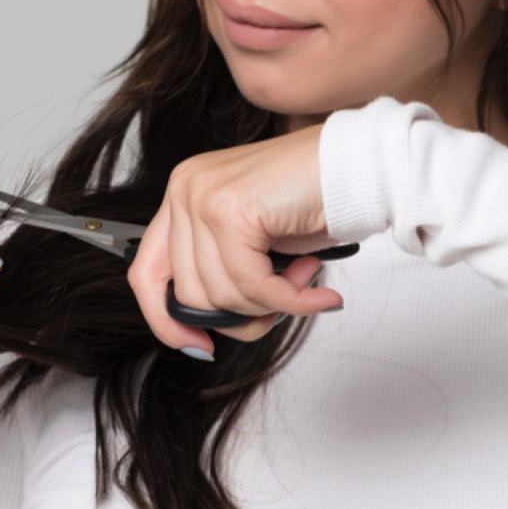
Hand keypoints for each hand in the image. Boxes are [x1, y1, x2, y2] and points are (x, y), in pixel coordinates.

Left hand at [127, 123, 345, 353]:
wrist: (361, 164)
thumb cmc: (315, 199)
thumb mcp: (253, 243)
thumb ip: (223, 272)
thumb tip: (204, 326)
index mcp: (182, 196)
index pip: (145, 271)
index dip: (166, 319)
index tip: (198, 344)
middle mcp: (184, 190)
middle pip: (189, 293)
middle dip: (242, 314)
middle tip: (285, 300)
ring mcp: (201, 196)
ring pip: (220, 294)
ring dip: (271, 304)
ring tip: (304, 280)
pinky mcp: (229, 208)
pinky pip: (251, 284)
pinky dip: (289, 301)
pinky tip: (317, 295)